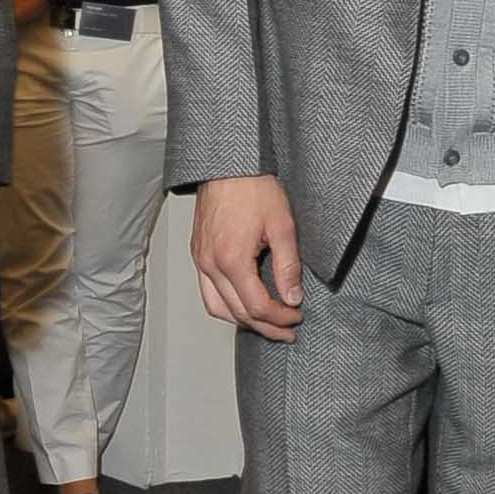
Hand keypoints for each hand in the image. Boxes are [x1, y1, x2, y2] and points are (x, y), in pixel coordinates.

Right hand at [192, 174, 303, 339]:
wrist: (227, 164)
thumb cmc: (252, 187)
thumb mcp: (282, 226)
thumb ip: (288, 266)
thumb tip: (292, 296)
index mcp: (231, 259)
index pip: (257, 306)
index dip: (280, 318)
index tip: (296, 316)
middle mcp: (210, 264)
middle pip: (237, 313)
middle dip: (265, 326)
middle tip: (286, 329)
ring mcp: (201, 260)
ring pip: (217, 308)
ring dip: (243, 320)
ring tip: (266, 323)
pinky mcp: (198, 253)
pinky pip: (208, 291)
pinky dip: (227, 305)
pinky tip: (244, 302)